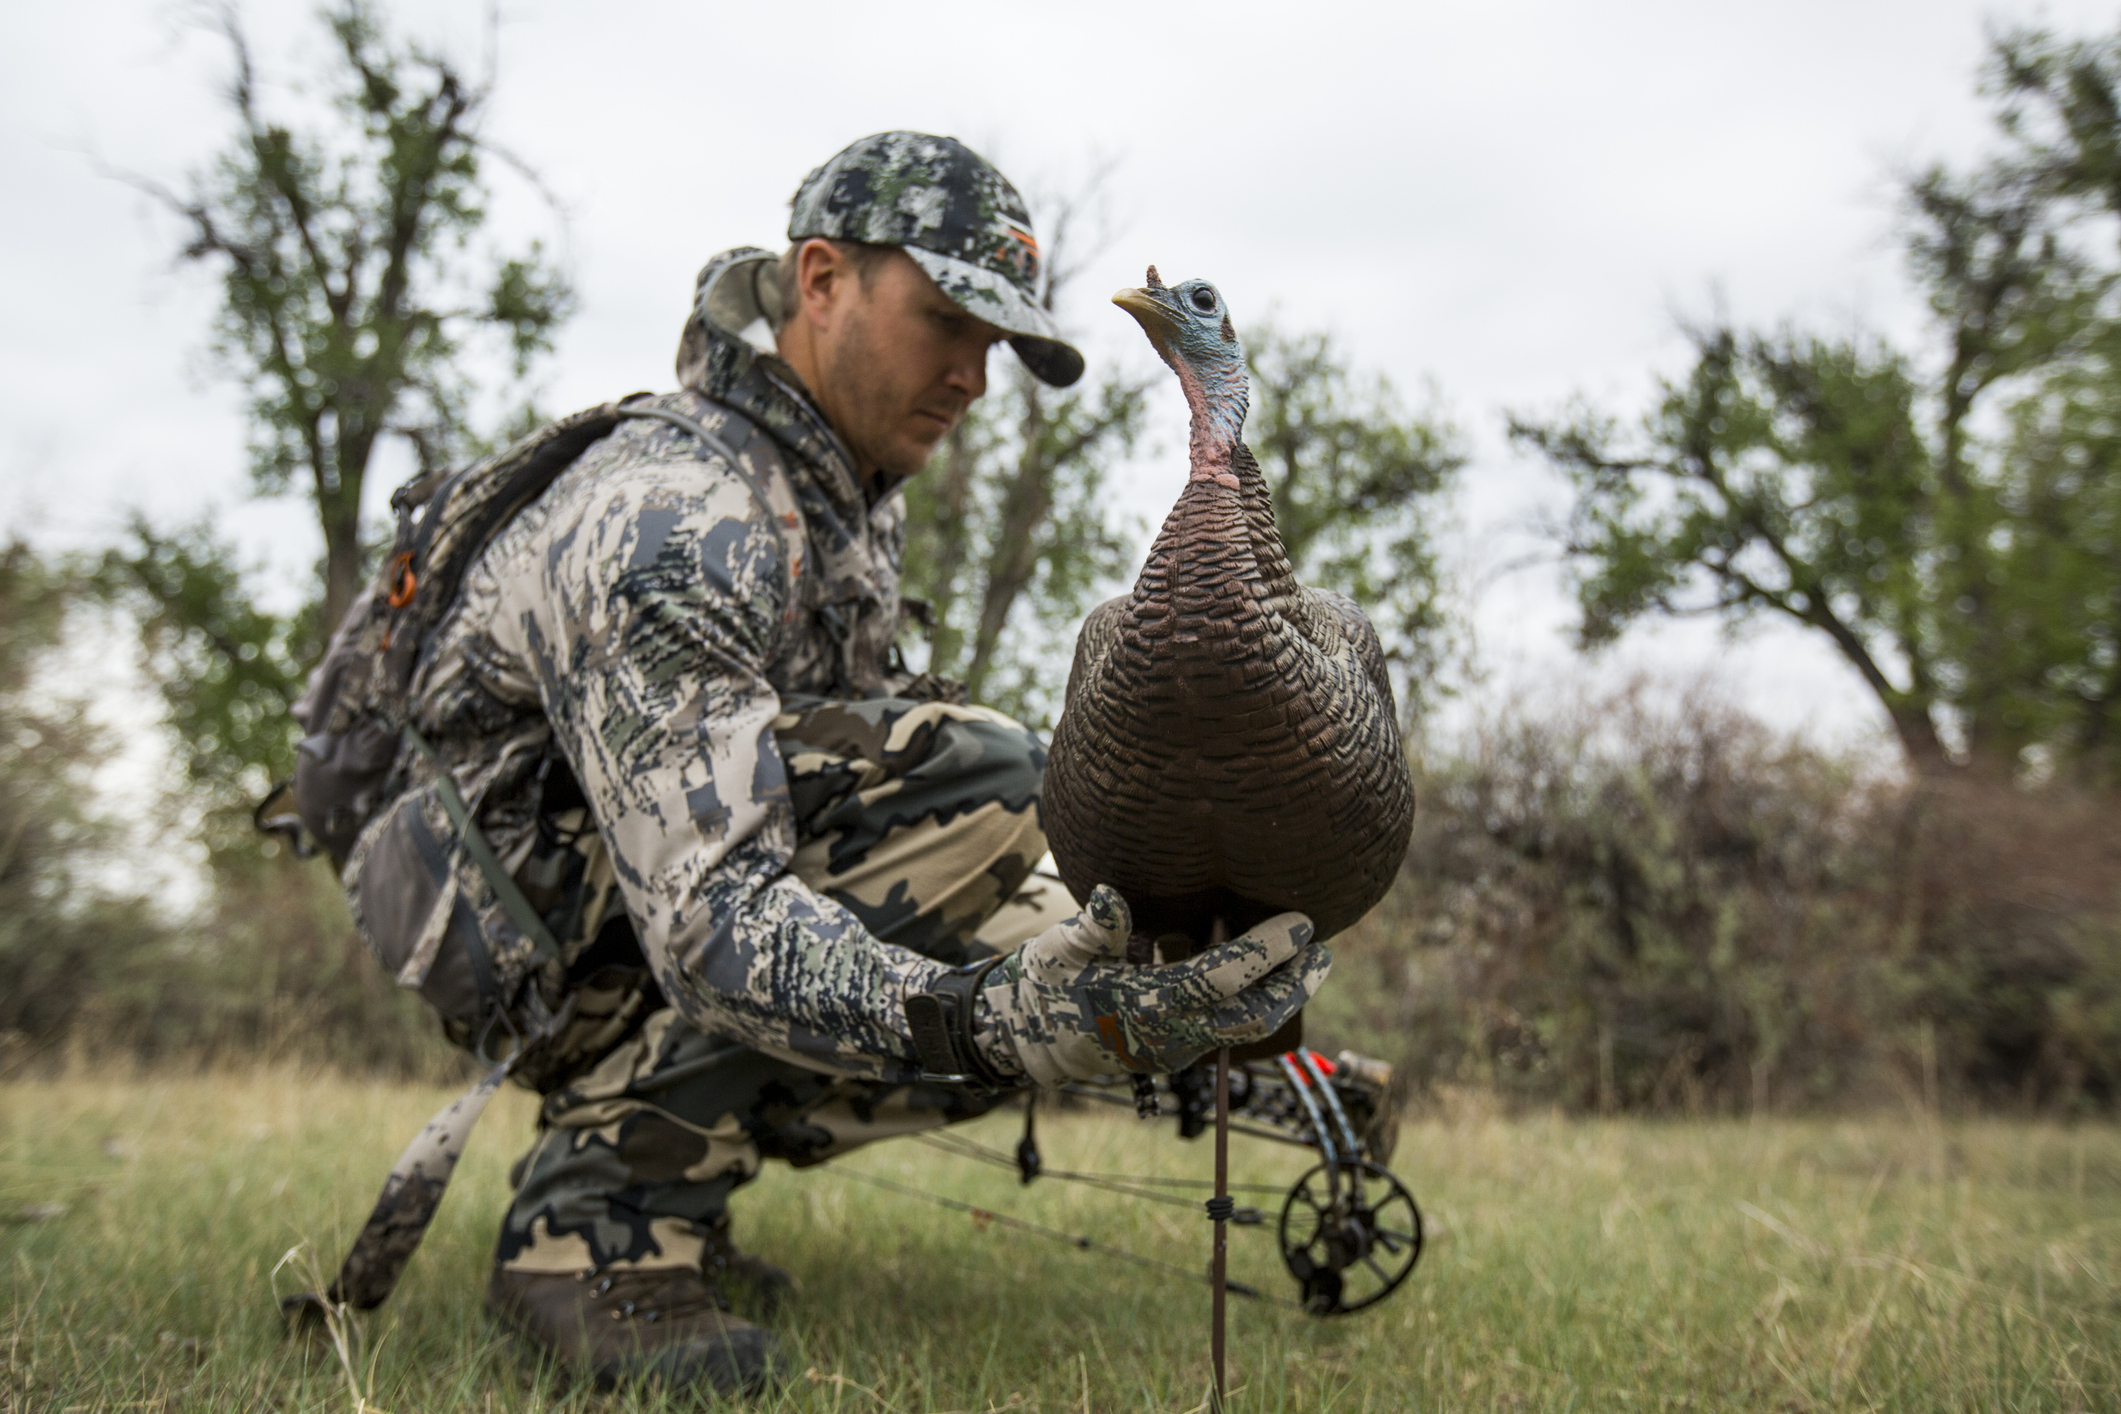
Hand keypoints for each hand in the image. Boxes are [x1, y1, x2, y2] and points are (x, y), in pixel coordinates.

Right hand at [975, 885, 1328, 1086]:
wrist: (1030, 1040)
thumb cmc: (1046, 985)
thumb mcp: (1060, 950)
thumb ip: (1094, 927)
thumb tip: (1111, 895)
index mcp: (1146, 1005)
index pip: (1222, 978)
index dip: (1265, 950)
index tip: (1300, 923)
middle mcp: (1171, 1036)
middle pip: (1253, 1019)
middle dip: (1294, 987)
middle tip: (1324, 952)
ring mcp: (1178, 1051)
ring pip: (1246, 1030)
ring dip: (1282, 997)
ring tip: (1312, 961)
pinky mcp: (1179, 1053)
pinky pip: (1230, 1031)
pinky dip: (1256, 1003)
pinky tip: (1270, 974)